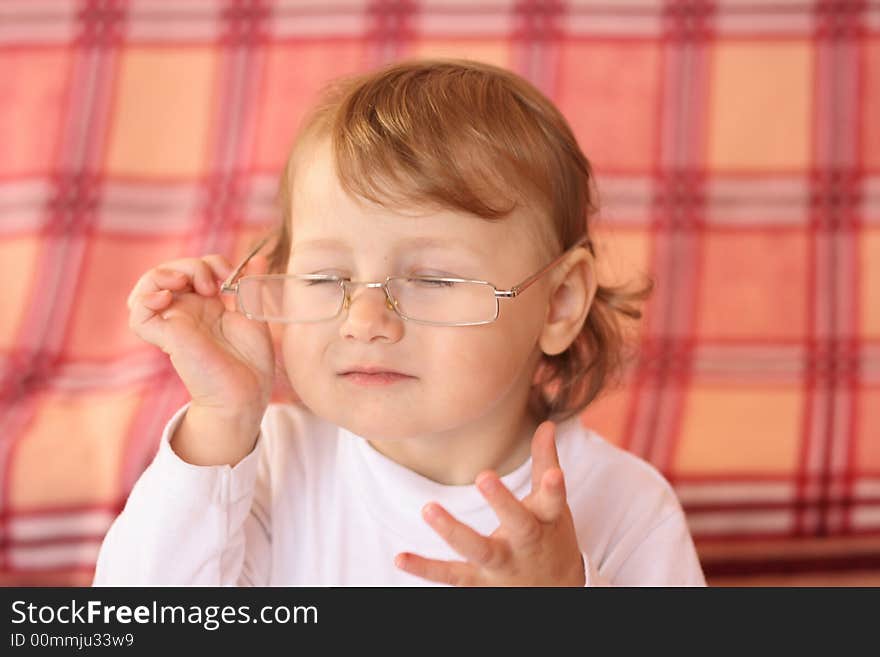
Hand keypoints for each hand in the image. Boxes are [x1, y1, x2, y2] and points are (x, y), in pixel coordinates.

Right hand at [127, 252, 274, 421]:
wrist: (246, 393)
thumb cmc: (252, 363)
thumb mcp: (254, 315)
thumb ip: (252, 288)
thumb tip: (260, 258)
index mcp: (207, 305)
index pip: (194, 268)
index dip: (211, 262)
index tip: (233, 276)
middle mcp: (187, 311)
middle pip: (169, 271)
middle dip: (191, 265)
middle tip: (213, 285)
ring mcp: (175, 323)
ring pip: (146, 287)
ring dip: (164, 274)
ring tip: (185, 283)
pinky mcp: (167, 338)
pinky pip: (139, 316)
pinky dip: (146, 299)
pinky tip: (166, 297)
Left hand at [394, 421, 585, 586]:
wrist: (555, 591)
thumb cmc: (549, 536)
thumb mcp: (552, 505)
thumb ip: (545, 463)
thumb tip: (547, 423)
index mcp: (546, 521)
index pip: (553, 502)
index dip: (554, 488)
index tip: (554, 474)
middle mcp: (526, 545)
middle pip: (520, 526)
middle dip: (503, 503)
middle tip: (485, 477)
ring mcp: (502, 567)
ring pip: (480, 551)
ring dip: (454, 532)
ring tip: (429, 509)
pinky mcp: (480, 583)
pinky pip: (451, 576)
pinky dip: (426, 569)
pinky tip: (400, 558)